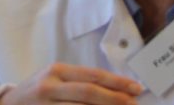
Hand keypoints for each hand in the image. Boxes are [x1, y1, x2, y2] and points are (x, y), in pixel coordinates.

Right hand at [0, 63, 142, 104]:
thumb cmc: (37, 91)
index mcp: (56, 71)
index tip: (136, 88)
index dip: (116, 82)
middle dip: (115, 99)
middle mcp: (50, 86)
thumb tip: (115, 88)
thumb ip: (79, 81)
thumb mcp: (55, 78)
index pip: (92, 75)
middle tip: (134, 104)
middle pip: (88, 93)